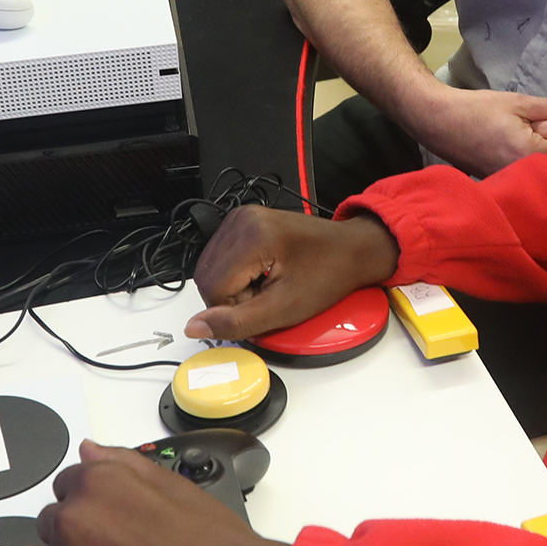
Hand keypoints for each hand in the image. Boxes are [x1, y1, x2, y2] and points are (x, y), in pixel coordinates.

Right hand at [184, 205, 398, 340]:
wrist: (352, 250)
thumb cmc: (328, 274)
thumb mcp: (284, 308)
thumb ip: (237, 321)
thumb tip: (194, 327)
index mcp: (252, 236)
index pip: (212, 288)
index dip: (233, 309)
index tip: (263, 308)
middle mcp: (241, 220)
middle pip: (207, 277)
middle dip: (232, 299)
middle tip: (267, 297)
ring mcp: (240, 218)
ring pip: (211, 269)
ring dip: (234, 288)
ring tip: (267, 285)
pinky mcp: (243, 222)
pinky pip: (221, 258)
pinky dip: (237, 276)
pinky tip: (262, 275)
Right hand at [400, 83, 546, 175]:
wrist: (437, 121)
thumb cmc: (476, 109)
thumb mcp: (517, 102)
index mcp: (527, 153)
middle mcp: (519, 173)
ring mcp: (508, 181)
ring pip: (542, 176)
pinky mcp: (499, 182)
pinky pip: (527, 178)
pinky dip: (537, 169)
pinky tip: (542, 159)